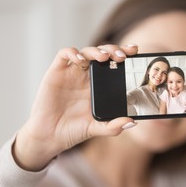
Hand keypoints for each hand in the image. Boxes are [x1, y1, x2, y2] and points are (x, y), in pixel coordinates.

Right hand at [13, 44, 137, 170]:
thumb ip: (114, 126)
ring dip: (96, 51)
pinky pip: (64, 55)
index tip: (135, 51)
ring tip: (104, 57)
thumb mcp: (97, 128)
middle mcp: (87, 76)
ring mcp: (72, 72)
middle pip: (102, 53)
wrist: (51, 136)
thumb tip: (132, 122)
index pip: (114, 63)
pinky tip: (80, 60)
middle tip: (122, 56)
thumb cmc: (74, 130)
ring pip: (86, 51)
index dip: (124, 54)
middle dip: (113, 50)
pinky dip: (73, 53)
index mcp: (100, 85)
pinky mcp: (56, 72)